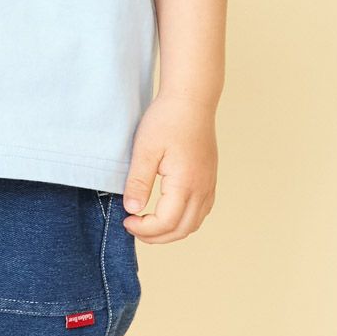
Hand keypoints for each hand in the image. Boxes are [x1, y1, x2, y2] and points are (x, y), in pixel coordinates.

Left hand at [120, 93, 217, 243]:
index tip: (126, 221)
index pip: (166, 223)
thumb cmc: (167, 119)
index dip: (145, 229)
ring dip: (171, 231)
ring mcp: (209, 184)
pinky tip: (168, 212)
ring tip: (148, 223)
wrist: (192, 99)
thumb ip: (138, 181)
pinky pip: (201, 211)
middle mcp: (202, 189)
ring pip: (194, 223)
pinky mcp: (210, 178)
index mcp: (185, 184)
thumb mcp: (144, 149)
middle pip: (182, 230)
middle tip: (134, 227)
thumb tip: (132, 210)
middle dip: (157, 236)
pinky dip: (184, 220)